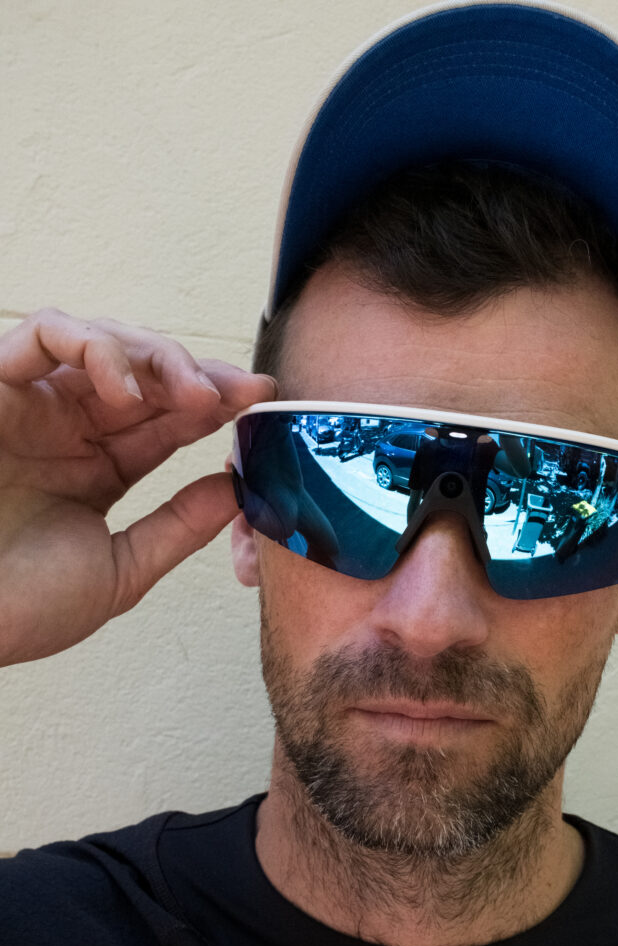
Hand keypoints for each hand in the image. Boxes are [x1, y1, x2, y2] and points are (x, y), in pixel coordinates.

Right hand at [0, 308, 275, 664]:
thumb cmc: (19, 606)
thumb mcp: (120, 571)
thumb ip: (178, 527)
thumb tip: (236, 489)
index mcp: (98, 467)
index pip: (169, 418)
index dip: (217, 403)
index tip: (261, 401)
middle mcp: (68, 428)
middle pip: (147, 372)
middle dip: (201, 374)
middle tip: (240, 393)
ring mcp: (33, 404)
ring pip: (105, 341)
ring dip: (158, 357)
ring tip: (192, 394)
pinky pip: (43, 333)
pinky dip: (92, 345)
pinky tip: (126, 390)